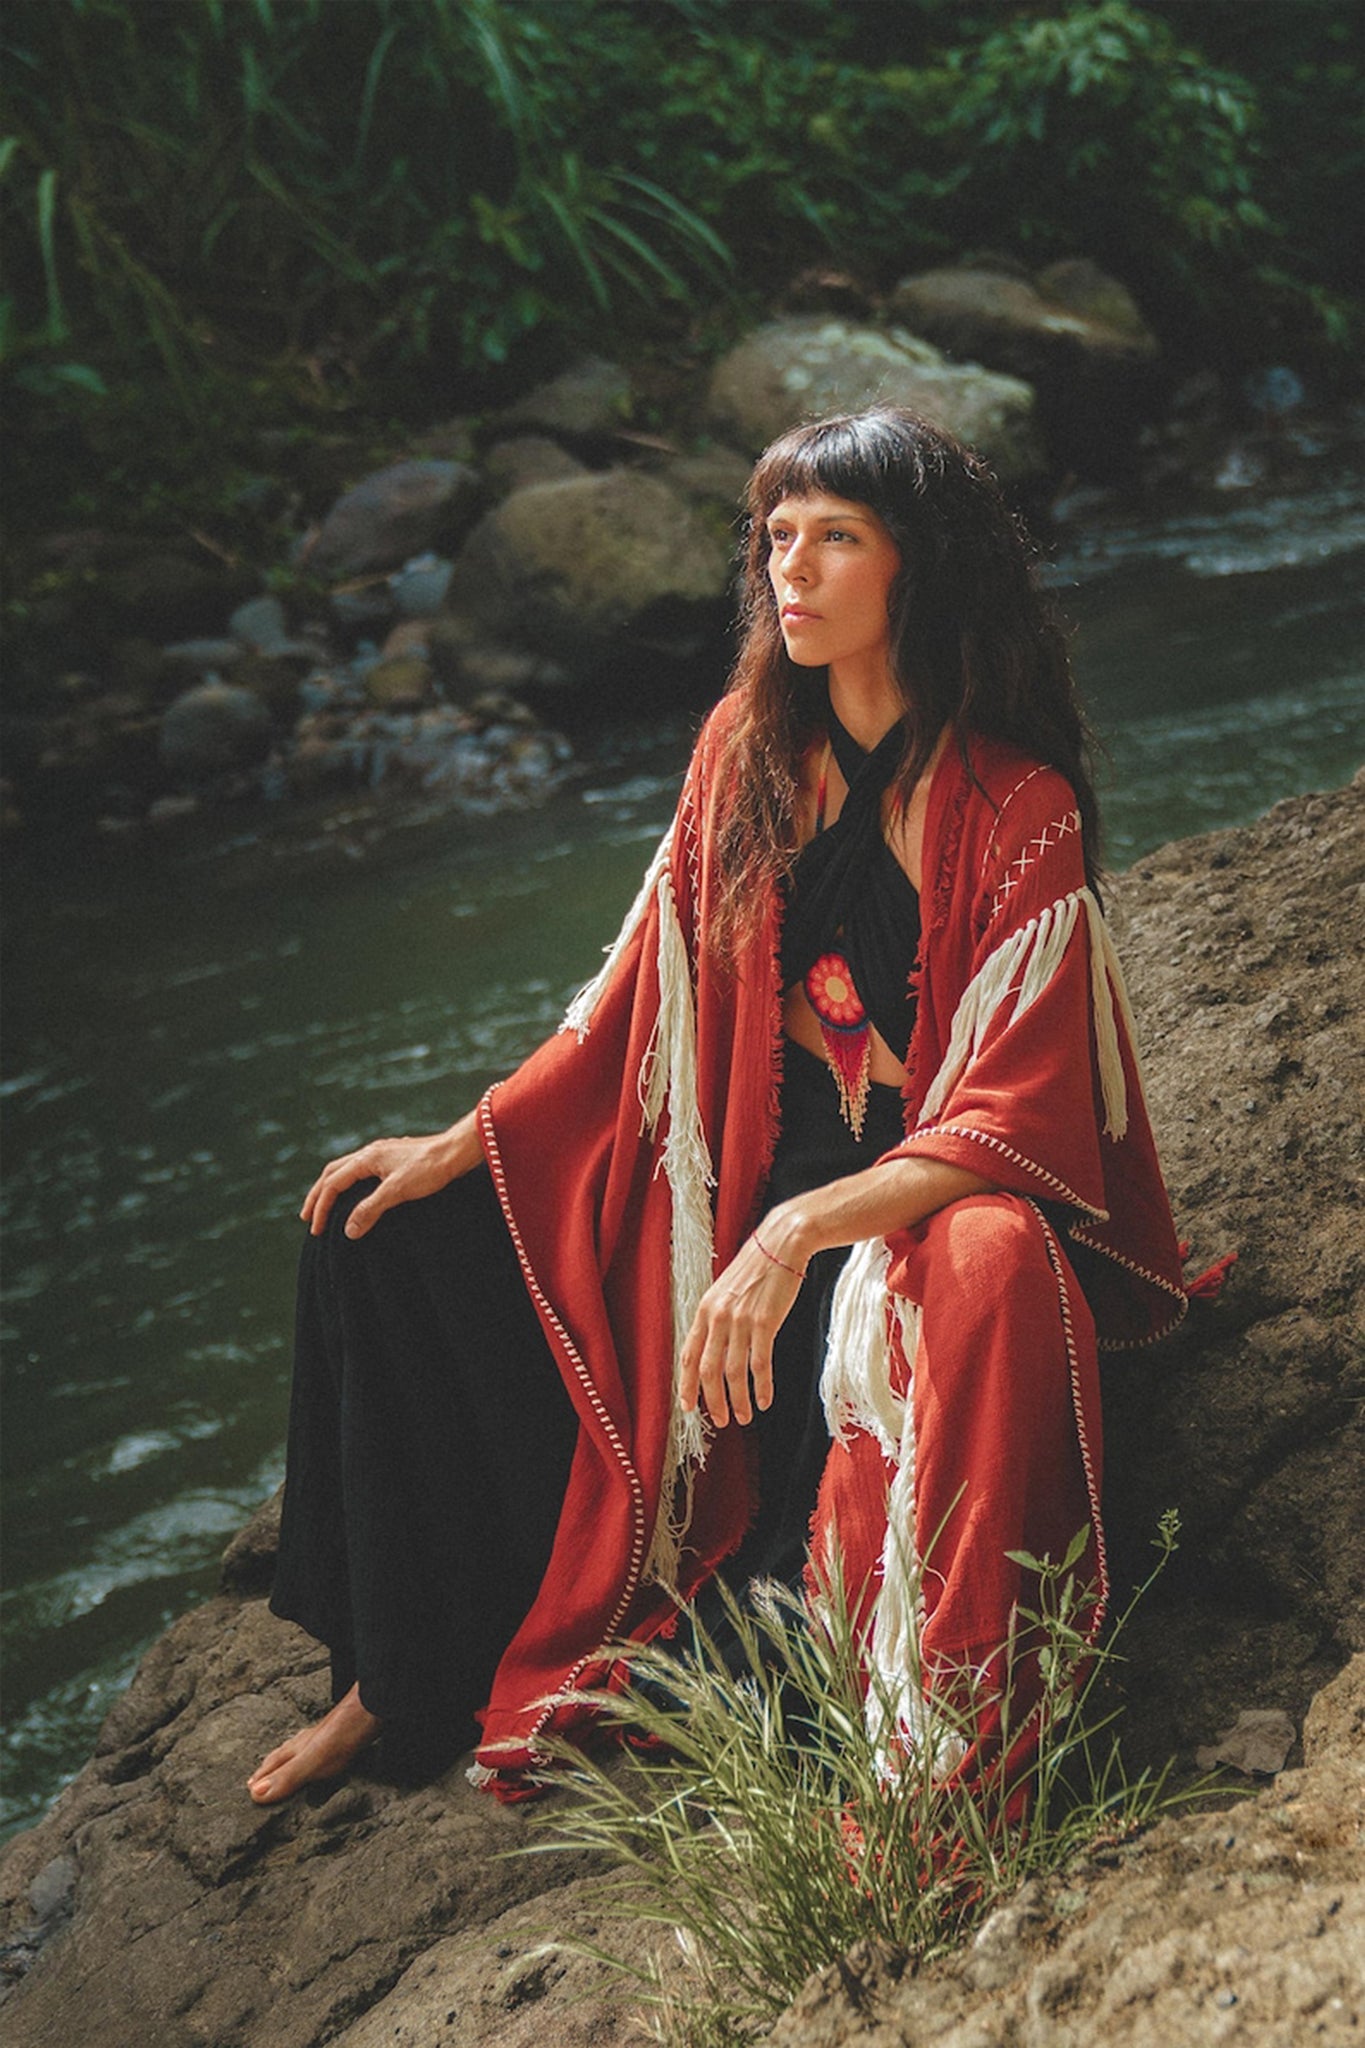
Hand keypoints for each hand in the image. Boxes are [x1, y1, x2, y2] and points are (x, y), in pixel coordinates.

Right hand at [301, 1112, 481, 1238]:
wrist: (458, 1151)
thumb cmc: (430, 1169)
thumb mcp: (397, 1191)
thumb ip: (370, 1209)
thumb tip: (347, 1230)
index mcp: (366, 1157)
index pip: (333, 1183)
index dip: (321, 1207)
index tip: (315, 1229)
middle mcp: (371, 1152)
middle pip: (334, 1172)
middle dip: (318, 1195)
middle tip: (307, 1217)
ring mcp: (383, 1154)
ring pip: (348, 1169)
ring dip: (333, 1188)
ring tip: (327, 1206)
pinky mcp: (395, 1159)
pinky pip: (363, 1171)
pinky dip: (351, 1184)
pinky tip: (358, 1194)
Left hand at [679, 1221, 806, 1427]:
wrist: (780, 1244)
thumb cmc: (756, 1268)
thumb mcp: (726, 1291)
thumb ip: (717, 1318)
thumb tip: (715, 1351)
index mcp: (705, 1309)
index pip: (689, 1355)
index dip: (687, 1385)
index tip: (688, 1407)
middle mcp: (718, 1317)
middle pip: (708, 1370)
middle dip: (713, 1401)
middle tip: (721, 1420)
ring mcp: (740, 1320)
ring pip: (734, 1372)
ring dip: (738, 1400)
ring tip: (743, 1416)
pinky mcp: (764, 1322)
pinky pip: (760, 1364)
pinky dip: (761, 1386)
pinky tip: (764, 1400)